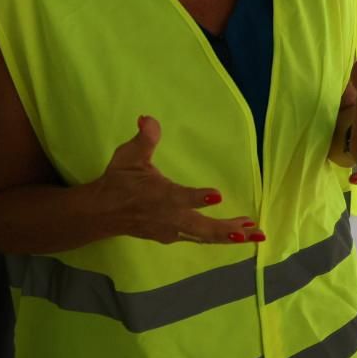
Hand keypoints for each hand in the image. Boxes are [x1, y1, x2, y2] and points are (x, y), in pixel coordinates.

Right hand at [88, 116, 259, 244]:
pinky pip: (200, 238)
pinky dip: (219, 237)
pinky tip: (238, 233)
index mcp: (159, 195)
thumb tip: (148, 119)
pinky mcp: (173, 236)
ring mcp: (171, 230)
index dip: (197, 198)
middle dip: (227, 230)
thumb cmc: (119, 181)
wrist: (100, 213)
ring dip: (230, 235)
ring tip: (255, 234)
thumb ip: (144, 139)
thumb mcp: (128, 156)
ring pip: (204, 236)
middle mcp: (168, 217)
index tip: (217, 196)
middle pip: (201, 227)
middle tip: (251, 231)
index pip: (180, 197)